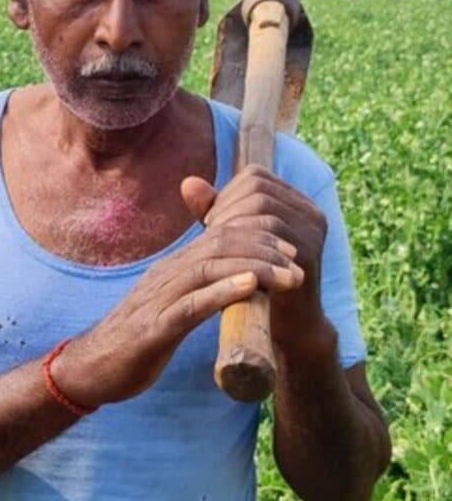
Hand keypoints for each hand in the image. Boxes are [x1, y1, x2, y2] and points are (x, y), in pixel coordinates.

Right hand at [52, 181, 303, 407]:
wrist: (88, 369)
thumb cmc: (132, 343)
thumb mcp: (168, 309)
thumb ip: (195, 293)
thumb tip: (231, 284)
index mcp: (171, 271)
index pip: (217, 237)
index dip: (256, 236)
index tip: (290, 248)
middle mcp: (165, 277)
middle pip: (218, 245)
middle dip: (263, 247)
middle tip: (297, 259)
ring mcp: (157, 301)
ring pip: (208, 268)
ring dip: (254, 267)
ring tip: (288, 275)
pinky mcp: (152, 330)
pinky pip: (189, 305)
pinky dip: (222, 292)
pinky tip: (249, 287)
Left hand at [179, 164, 328, 351]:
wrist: (283, 325)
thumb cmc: (252, 278)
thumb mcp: (231, 240)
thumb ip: (212, 210)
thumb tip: (187, 183)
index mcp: (297, 203)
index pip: (256, 175)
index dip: (227, 192)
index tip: (211, 218)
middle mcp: (312, 213)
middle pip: (258, 187)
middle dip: (226, 206)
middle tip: (210, 229)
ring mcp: (313, 232)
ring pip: (262, 205)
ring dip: (231, 220)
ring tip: (214, 241)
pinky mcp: (309, 252)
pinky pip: (269, 230)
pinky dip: (241, 236)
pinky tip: (225, 252)